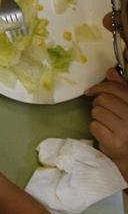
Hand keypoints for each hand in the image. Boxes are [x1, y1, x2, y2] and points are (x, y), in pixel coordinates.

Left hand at [85, 68, 127, 182]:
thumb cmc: (126, 126)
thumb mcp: (127, 105)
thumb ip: (121, 88)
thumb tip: (111, 71)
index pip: (116, 89)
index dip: (100, 87)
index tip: (90, 91)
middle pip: (104, 100)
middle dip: (97, 103)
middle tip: (99, 108)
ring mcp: (125, 130)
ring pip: (97, 112)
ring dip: (96, 116)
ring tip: (104, 122)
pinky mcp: (114, 142)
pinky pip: (94, 126)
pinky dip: (95, 128)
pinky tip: (103, 132)